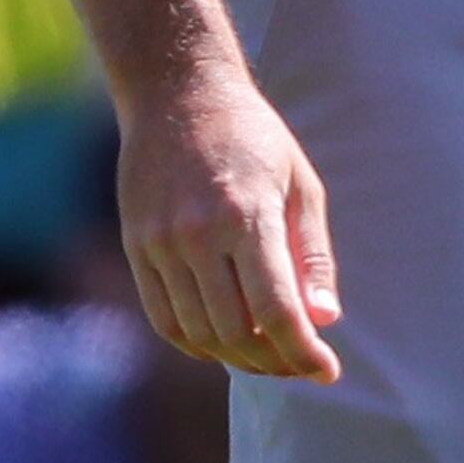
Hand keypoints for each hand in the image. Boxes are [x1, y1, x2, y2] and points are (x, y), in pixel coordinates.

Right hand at [117, 66, 341, 381]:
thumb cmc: (252, 136)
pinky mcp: (136, 246)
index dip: (304, 353)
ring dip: (238, 359)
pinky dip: (196, 344)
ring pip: (199, 334)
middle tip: (299, 363)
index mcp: (246, 215)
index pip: (276, 311)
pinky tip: (222, 342)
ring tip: (267, 354)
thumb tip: (323, 320)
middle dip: (276, 362)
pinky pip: (164, 318)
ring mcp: (160, 242)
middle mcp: (197, 233)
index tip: (327, 370)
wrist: (176, 92)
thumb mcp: (300, 184)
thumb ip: (313, 256)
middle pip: (236, 333)